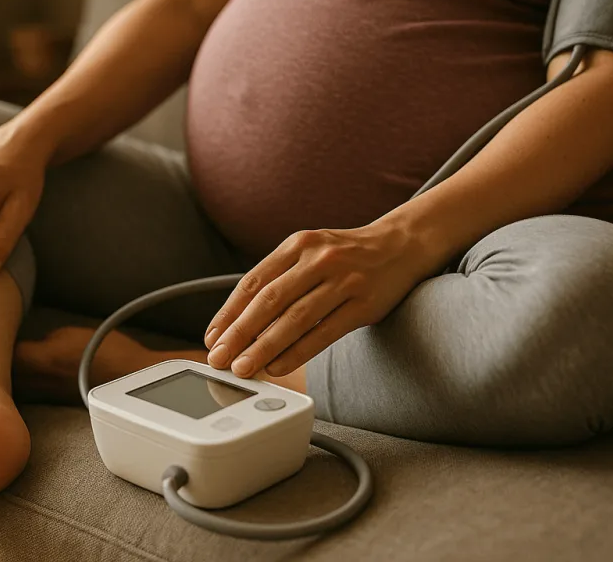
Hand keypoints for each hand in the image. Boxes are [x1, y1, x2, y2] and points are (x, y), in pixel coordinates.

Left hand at [203, 221, 440, 378]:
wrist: (401, 245)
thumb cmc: (346, 255)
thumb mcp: (310, 252)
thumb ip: (280, 277)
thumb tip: (240, 320)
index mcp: (298, 244)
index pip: (254, 282)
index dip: (229, 312)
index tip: (212, 337)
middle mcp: (318, 259)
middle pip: (269, 301)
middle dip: (239, 333)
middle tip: (219, 358)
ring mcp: (343, 280)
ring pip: (295, 319)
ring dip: (264, 347)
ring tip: (243, 368)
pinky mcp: (364, 304)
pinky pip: (324, 332)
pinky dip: (298, 352)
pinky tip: (278, 366)